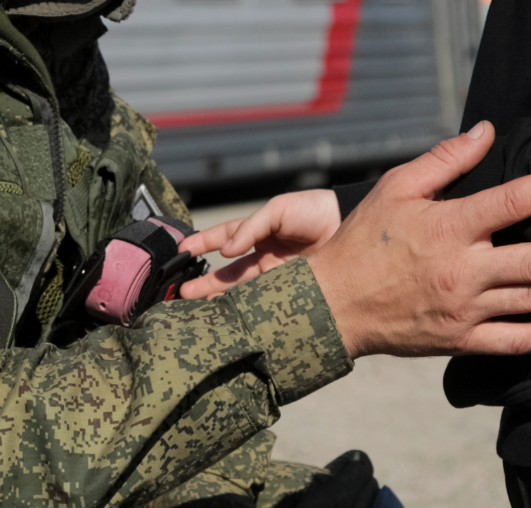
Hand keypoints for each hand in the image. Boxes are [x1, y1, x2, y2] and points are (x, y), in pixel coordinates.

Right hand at [179, 189, 341, 298]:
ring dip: (219, 300)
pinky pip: (263, 304)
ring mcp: (275, 277)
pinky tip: (231, 319)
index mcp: (258, 233)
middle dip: (204, 282)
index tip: (180, 251)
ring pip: (241, 292)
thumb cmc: (315, 212)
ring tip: (196, 311)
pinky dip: (245, 312)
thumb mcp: (278, 210)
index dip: (202, 244)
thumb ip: (251, 228)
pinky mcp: (289, 294)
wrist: (350, 227)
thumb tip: (226, 250)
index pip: (223, 238)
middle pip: (227, 272)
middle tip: (181, 294)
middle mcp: (263, 257)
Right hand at [303, 122, 530, 358]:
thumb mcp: (397, 188)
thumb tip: (485, 131)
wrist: (332, 305)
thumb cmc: (364, 239)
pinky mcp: (461, 340)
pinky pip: (514, 342)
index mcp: (448, 228)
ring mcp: (464, 309)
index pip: (512, 202)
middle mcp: (462, 270)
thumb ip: (445, 159)